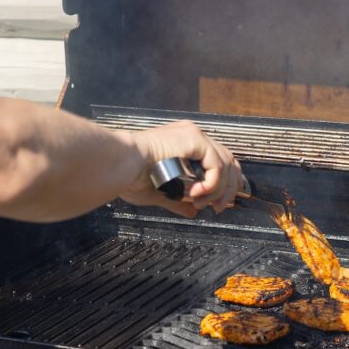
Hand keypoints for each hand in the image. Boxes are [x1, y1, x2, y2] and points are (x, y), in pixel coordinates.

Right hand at [120, 120, 242, 217]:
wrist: (120, 165)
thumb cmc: (129, 176)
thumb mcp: (160, 193)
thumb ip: (179, 201)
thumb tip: (192, 212)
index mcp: (184, 145)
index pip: (218, 161)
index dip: (225, 184)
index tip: (218, 204)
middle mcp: (191, 137)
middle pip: (229, 161)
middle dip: (228, 188)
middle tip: (219, 208)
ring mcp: (193, 136)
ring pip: (225, 164)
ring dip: (219, 189)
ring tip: (202, 203)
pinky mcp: (193, 139)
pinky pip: (216, 164)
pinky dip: (212, 183)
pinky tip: (197, 194)